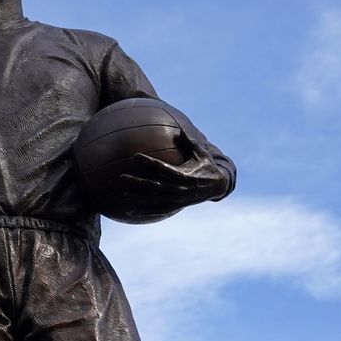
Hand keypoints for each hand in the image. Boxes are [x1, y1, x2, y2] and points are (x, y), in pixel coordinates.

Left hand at [114, 134, 232, 207]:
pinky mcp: (177, 206)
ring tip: (124, 195)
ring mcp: (177, 198)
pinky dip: (145, 211)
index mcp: (182, 174)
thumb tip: (181, 129)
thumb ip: (190, 142)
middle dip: (137, 182)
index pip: (161, 167)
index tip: (135, 156)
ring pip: (154, 200)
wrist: (218, 186)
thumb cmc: (207, 166)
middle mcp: (178, 188)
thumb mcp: (201, 154)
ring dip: (139, 198)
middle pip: (154, 185)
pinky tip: (132, 212)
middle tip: (122, 177)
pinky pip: (159, 210)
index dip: (148, 162)